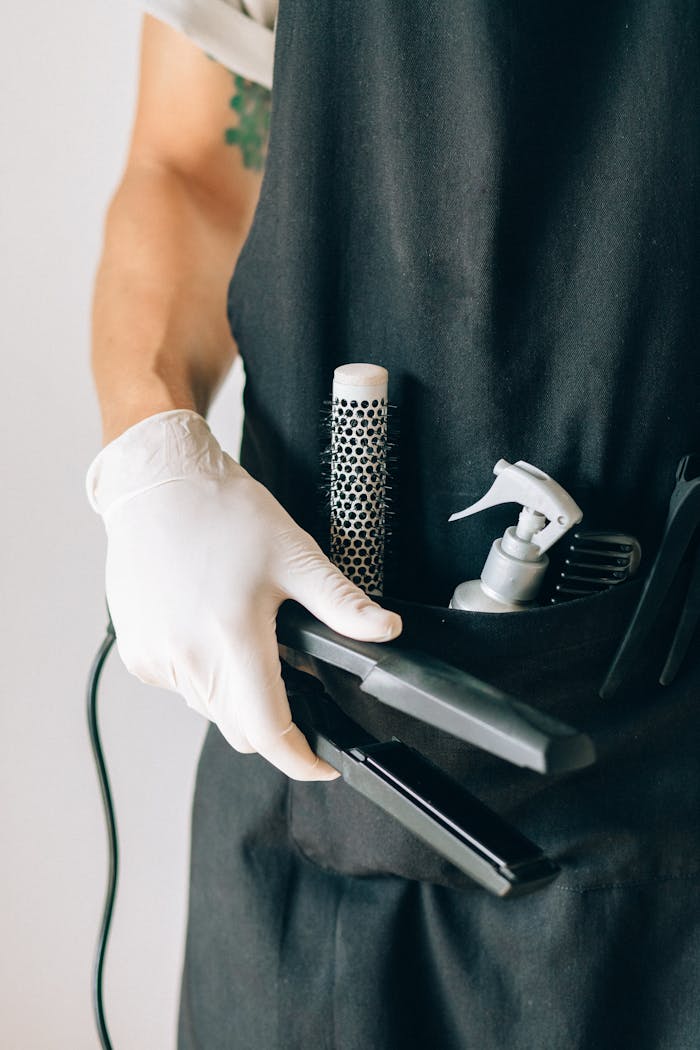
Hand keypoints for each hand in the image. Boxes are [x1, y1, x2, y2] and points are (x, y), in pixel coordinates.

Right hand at [86, 409, 401, 779]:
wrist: (158, 485)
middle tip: (288, 668)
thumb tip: (385, 632)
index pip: (267, 731)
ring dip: (236, 692)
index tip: (320, 764)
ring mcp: (156, 660)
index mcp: (231, 638)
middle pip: (240, 727)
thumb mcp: (295, 555)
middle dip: (273, 718)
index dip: (299, 759)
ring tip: (245, 631)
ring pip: (210, 709)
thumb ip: (342, 604)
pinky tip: (211, 625)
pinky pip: (182, 686)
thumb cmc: (223, 513)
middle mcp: (187, 658)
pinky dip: (204, 674)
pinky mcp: (137, 655)